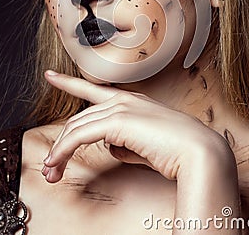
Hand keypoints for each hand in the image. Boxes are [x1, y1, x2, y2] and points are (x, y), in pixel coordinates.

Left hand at [42, 70, 230, 183]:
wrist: (198, 152)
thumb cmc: (176, 150)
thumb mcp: (145, 145)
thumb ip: (125, 143)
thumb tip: (110, 147)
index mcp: (131, 101)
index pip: (93, 91)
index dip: (69, 82)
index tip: (51, 76)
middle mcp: (123, 100)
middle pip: (79, 118)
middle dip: (61, 143)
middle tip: (50, 167)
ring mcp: (120, 108)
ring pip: (76, 127)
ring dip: (60, 152)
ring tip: (51, 173)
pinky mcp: (118, 121)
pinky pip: (81, 136)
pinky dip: (65, 151)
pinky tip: (57, 164)